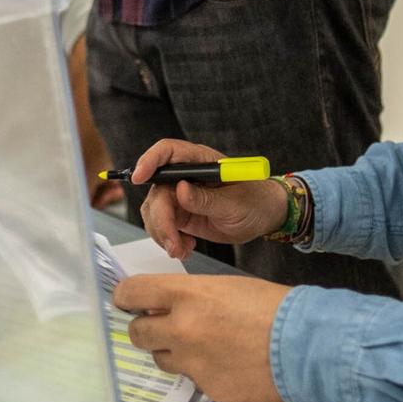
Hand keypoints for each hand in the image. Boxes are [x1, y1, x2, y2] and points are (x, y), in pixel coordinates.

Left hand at [116, 274, 289, 401]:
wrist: (305, 345)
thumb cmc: (273, 308)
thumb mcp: (227, 287)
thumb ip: (192, 297)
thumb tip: (169, 306)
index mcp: (187, 296)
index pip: (132, 292)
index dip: (126, 297)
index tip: (128, 301)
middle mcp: (182, 329)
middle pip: (138, 332)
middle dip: (147, 328)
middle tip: (162, 326)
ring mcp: (193, 364)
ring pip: (162, 359)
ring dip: (173, 352)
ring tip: (204, 345)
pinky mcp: (208, 390)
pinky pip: (193, 381)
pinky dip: (203, 373)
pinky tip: (227, 365)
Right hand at [135, 138, 289, 258]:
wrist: (263, 217)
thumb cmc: (255, 201)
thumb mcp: (235, 203)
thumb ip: (207, 199)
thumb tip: (180, 191)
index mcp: (200, 161)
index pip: (168, 152)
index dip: (150, 161)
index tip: (139, 177)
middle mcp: (185, 176)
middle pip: (156, 190)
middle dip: (161, 219)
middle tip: (173, 242)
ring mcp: (179, 195)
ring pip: (154, 211)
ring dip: (163, 234)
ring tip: (182, 249)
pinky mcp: (179, 214)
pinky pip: (161, 226)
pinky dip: (168, 240)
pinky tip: (186, 247)